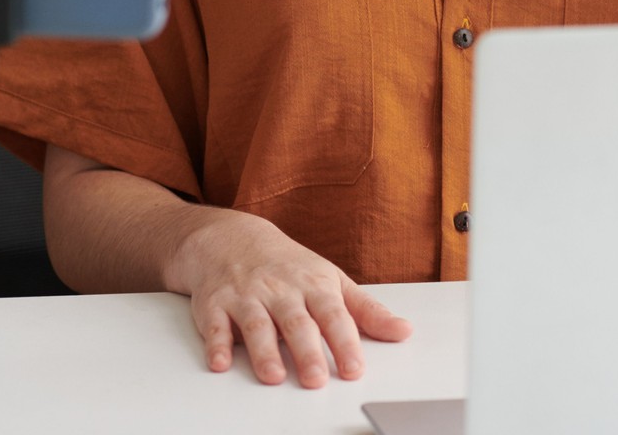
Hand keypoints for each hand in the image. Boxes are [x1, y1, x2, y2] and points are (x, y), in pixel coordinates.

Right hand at [168, 208, 411, 386]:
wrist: (231, 239)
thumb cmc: (288, 267)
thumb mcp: (331, 281)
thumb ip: (366, 311)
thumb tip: (403, 331)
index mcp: (313, 285)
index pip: (333, 315)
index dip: (345, 342)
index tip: (355, 368)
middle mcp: (281, 290)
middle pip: (296, 322)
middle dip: (306, 351)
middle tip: (316, 379)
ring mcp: (247, 295)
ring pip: (256, 324)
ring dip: (264, 351)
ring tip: (274, 376)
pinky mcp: (215, 303)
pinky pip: (214, 324)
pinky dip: (216, 343)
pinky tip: (220, 362)